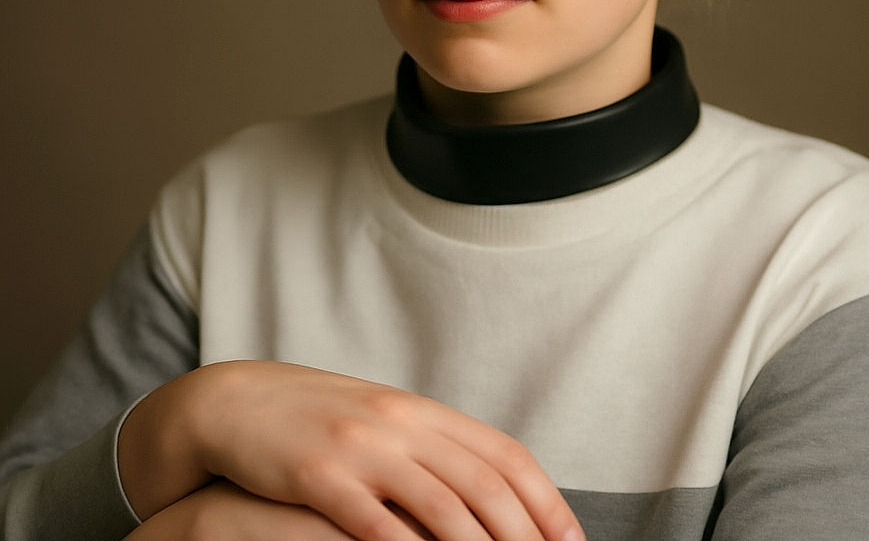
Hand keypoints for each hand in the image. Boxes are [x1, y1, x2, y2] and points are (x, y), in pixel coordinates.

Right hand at [118, 361, 583, 540]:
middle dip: (526, 531)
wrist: (238, 400)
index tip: (571, 537)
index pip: (503, 452)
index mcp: (422, 410)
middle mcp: (402, 422)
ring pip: (440, 503)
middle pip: (482, 481)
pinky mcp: (319, 473)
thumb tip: (484, 483)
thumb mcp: (380, 423)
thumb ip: (428, 447)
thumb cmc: (318, 419)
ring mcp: (362, 445)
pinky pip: (373, 520)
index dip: (544, 496)